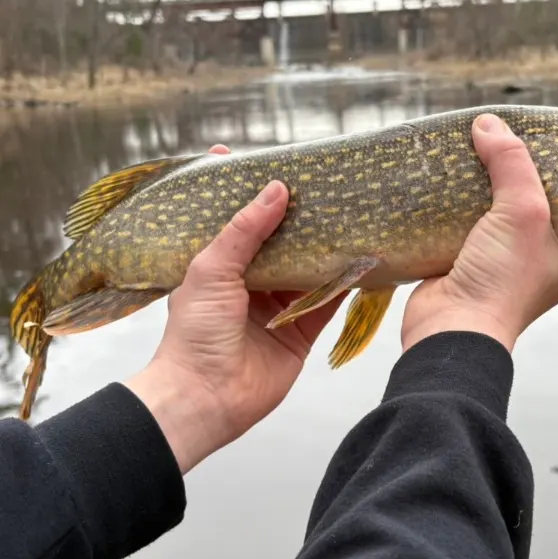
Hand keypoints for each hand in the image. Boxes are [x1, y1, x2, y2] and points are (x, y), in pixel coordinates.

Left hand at [124, 144, 344, 474]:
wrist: (206, 397)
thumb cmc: (194, 334)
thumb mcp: (211, 270)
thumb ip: (244, 230)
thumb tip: (275, 190)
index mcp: (218, 265)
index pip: (237, 220)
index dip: (251, 193)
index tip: (269, 162)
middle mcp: (249, 283)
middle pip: (280, 242)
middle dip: (298, 218)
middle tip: (322, 186)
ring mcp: (276, 308)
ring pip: (307, 270)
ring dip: (325, 248)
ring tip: (348, 216)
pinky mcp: (300, 332)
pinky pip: (326, 303)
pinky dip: (343, 285)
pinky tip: (361, 262)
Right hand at [402, 114, 557, 353]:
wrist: (451, 328)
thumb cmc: (503, 279)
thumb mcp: (522, 212)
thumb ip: (511, 163)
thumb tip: (488, 123)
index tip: (548, 139)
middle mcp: (539, 262)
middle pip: (531, 205)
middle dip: (516, 173)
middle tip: (508, 136)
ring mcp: (500, 265)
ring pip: (494, 213)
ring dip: (482, 187)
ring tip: (476, 148)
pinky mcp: (465, 264)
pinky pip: (464, 225)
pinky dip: (456, 205)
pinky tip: (449, 178)